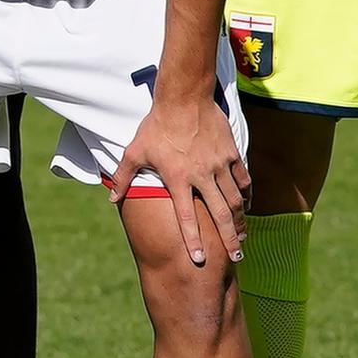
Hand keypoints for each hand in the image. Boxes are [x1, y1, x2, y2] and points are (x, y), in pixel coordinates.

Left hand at [110, 82, 247, 267]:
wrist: (183, 98)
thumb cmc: (156, 125)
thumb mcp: (134, 151)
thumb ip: (123, 177)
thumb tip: (111, 199)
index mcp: (178, 178)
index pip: (186, 217)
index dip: (193, 240)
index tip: (199, 259)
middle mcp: (202, 175)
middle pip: (219, 214)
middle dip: (229, 237)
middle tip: (238, 255)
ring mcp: (220, 165)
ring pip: (235, 199)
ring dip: (239, 220)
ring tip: (242, 237)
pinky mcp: (232, 154)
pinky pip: (243, 180)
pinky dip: (246, 195)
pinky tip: (245, 206)